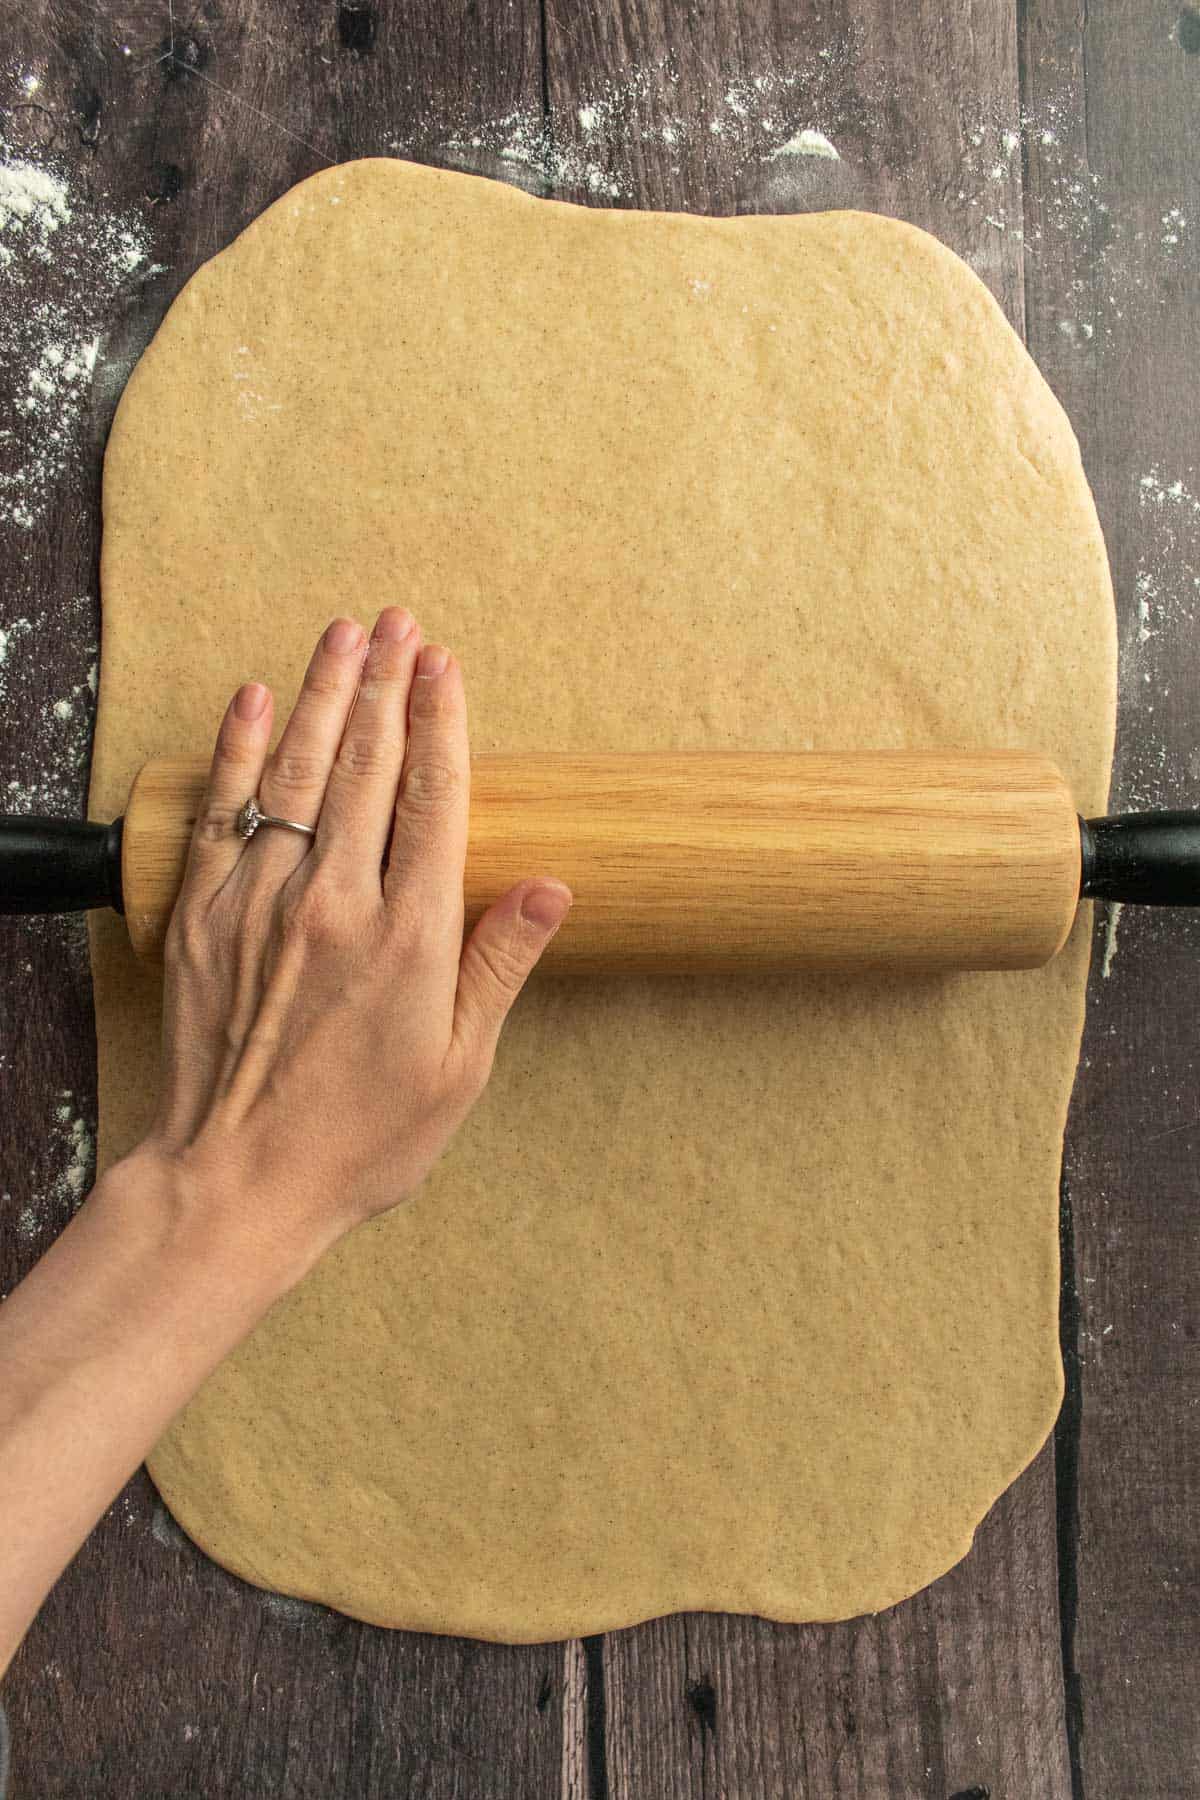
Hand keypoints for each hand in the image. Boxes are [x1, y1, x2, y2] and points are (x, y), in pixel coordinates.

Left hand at [143, 607, 570, 1256]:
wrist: (237, 1181)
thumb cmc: (361, 1139)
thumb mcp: (458, 1067)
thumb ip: (498, 966)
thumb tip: (550, 887)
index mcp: (407, 938)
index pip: (431, 801)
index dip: (440, 724)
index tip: (446, 665)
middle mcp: (332, 904)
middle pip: (364, 768)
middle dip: (383, 685)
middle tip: (398, 622)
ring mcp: (260, 904)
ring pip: (295, 774)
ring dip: (320, 695)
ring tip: (341, 634)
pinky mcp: (203, 917)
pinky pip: (223, 812)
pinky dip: (238, 751)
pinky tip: (254, 700)